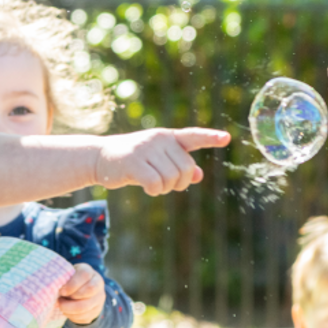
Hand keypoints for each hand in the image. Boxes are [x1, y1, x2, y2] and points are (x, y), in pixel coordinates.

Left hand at [58, 263, 105, 324]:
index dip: (72, 284)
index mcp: (90, 272)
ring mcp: (99, 299)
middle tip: (59, 301)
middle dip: (71, 297)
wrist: (83, 291)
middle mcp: (98, 284)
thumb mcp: (68, 276)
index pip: (84, 275)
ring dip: (69, 309)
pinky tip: (66, 311)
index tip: (61, 291)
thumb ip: (63, 279)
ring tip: (61, 306)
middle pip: (89, 290)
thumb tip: (54, 288)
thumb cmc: (71, 281)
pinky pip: (84, 317)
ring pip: (86, 307)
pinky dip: (72, 316)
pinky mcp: (95, 311)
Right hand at [94, 128, 229, 195]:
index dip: (210, 138)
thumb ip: (178, 165)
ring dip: (164, 189)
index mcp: (168, 137)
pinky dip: (154, 191)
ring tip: (152, 184)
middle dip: (179, 183)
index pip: (193, 136)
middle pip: (185, 169)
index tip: (227, 138)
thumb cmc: (134, 161)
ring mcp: (145, 148)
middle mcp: (159, 139)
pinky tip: (146, 189)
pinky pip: (155, 183)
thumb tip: (198, 175)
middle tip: (165, 184)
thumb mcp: (158, 160)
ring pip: (171, 178)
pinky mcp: (133, 161)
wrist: (100, 157)